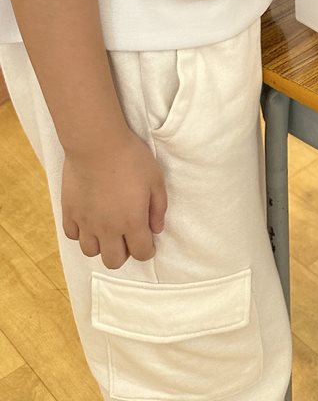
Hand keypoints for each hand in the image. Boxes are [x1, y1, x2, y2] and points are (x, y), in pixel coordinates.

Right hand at [61, 128, 167, 267]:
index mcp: (132, 222)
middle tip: (128, 235)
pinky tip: (89, 219)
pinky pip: (72, 235)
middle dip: (124, 253)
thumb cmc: (131, 159)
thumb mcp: (156, 179)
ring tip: (107, 228)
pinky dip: (81, 232)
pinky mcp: (69, 212)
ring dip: (101, 245)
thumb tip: (156, 228)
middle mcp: (108, 229)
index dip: (148, 250)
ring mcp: (86, 223)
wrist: (97, 144)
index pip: (142, 253)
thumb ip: (158, 207)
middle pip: (114, 261)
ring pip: (90, 252)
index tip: (149, 241)